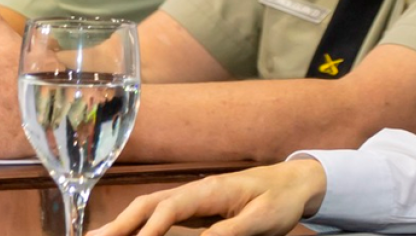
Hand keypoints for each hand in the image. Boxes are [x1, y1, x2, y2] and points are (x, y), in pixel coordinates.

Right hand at [89, 159, 327, 235]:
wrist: (295, 183)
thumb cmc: (280, 199)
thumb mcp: (262, 219)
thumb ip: (231, 231)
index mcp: (210, 190)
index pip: (171, 206)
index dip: (150, 226)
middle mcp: (194, 191)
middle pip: (148, 204)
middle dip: (120, 223)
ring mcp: (192, 199)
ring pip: (148, 209)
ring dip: (122, 224)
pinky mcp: (194, 210)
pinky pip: (158, 217)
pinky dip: (137, 226)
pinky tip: (123, 235)